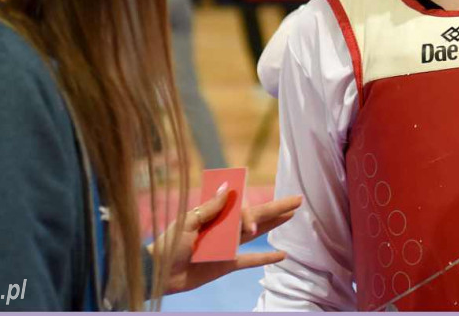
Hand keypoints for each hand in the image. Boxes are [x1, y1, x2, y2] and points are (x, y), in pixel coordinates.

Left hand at [156, 184, 301, 294]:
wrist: (160, 271)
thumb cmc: (170, 242)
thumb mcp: (188, 220)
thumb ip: (211, 207)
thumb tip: (228, 187)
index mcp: (216, 214)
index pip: (242, 207)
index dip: (251, 213)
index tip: (248, 224)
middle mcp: (226, 228)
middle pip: (257, 216)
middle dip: (277, 207)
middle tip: (298, 199)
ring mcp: (229, 246)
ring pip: (258, 234)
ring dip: (274, 225)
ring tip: (292, 216)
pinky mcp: (228, 264)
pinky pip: (251, 260)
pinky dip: (266, 258)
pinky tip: (283, 255)